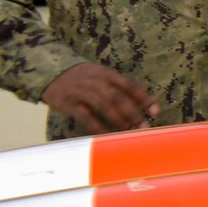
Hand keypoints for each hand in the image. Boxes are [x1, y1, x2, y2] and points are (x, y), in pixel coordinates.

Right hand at [42, 62, 157, 134]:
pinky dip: (97, 125)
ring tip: (129, 130)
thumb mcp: (104, 76)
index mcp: (106, 73)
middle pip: (116, 97)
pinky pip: (85, 116)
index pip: (129, 85)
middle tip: (144, 125)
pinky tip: (107, 133)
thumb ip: (125, 86)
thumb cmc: (85, 78)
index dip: (143, 98)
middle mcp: (94, 81)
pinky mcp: (68, 103)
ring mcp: (80, 91)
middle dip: (132, 112)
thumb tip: (152, 101)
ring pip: (103, 105)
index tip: (155, 111)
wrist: (52, 74)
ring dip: (118, 119)